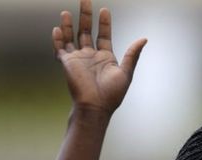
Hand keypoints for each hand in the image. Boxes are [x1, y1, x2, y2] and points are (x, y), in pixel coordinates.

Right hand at [52, 0, 146, 114]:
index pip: (104, 35)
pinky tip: (58, 29)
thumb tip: (144, 39)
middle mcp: (91, 56)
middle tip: (85, 0)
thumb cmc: (112, 94)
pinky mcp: (67, 64)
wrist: (96, 106)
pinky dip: (58, 39)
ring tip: (66, 12)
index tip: (104, 10)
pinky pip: (60, 49)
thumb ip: (132, 54)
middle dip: (85, 16)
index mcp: (105, 57)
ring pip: (71, 37)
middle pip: (86, 31)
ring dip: (68, 25)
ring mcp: (78, 59)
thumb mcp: (126, 72)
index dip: (104, 23)